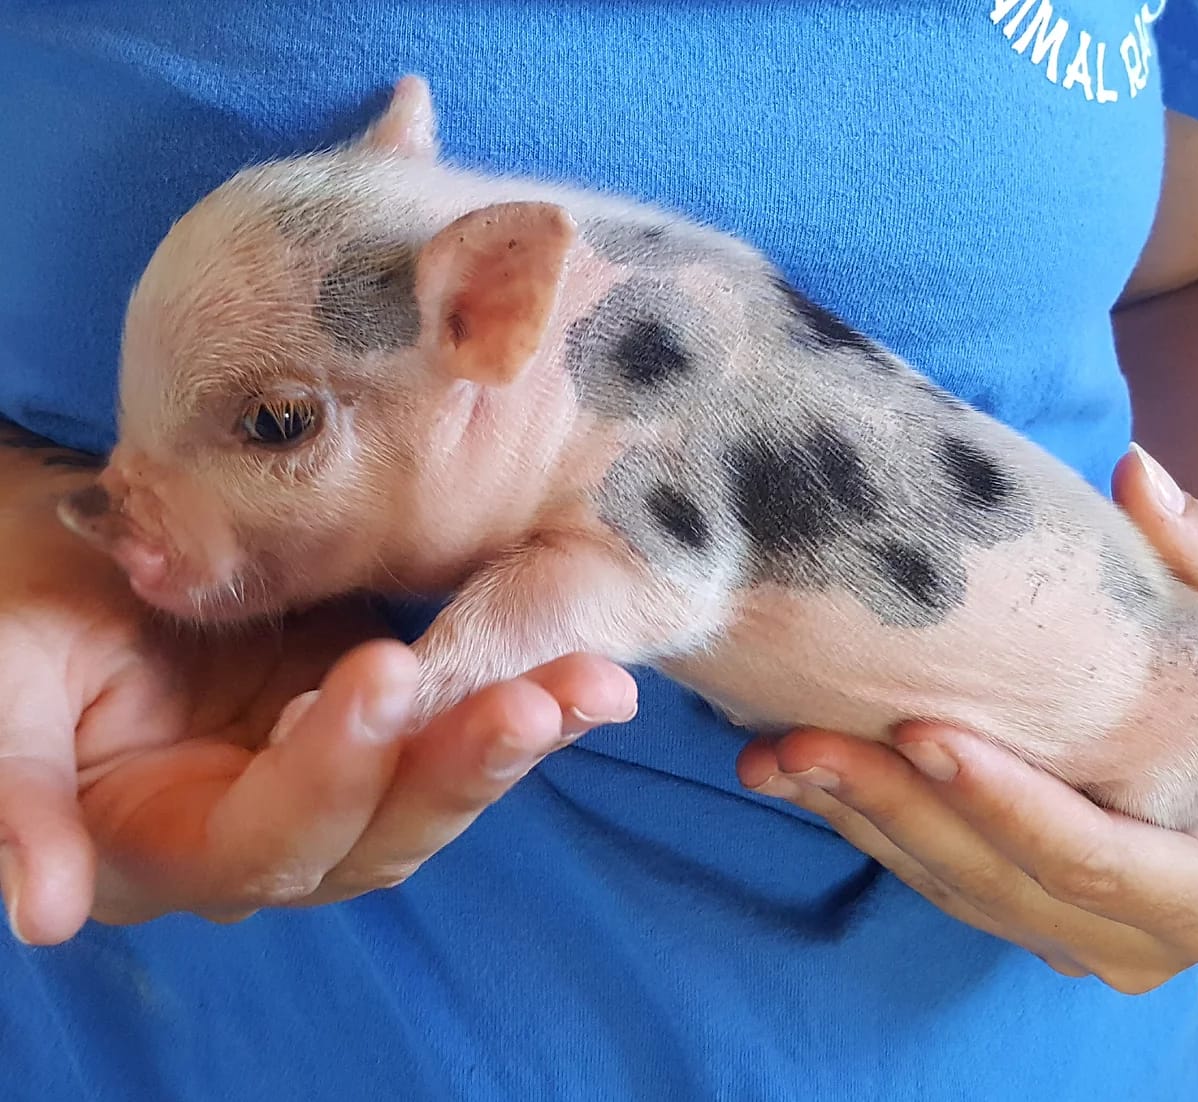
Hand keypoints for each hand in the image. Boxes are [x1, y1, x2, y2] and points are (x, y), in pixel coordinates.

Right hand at [0, 458, 636, 945]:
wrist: (79, 559)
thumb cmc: (23, 615)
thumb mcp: (6, 690)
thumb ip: (21, 797)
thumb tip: (45, 918)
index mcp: (167, 845)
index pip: (266, 838)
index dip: (326, 768)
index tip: (380, 672)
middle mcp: (264, 838)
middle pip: (375, 839)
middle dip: (457, 771)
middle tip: (533, 699)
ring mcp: (329, 785)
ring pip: (433, 799)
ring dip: (514, 746)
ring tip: (592, 688)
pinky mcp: (375, 729)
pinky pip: (454, 736)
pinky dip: (518, 708)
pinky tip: (588, 679)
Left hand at [737, 445, 1197, 993]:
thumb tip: (1139, 474)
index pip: (1097, 860)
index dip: (1006, 802)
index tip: (920, 728)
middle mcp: (1140, 939)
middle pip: (999, 883)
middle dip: (894, 810)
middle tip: (798, 741)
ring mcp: (1076, 937)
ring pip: (951, 888)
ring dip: (857, 821)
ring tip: (770, 752)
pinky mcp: (1027, 910)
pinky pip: (938, 878)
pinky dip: (867, 825)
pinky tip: (796, 772)